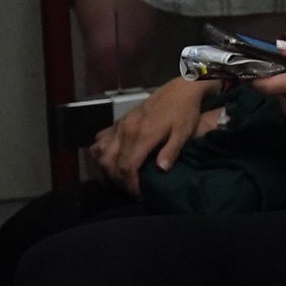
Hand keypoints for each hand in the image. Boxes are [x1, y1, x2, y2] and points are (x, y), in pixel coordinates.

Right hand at [93, 77, 212, 188]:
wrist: (179, 90)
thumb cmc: (185, 113)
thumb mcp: (184, 132)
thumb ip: (171, 151)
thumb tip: (161, 169)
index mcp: (141, 135)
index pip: (127, 167)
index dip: (130, 185)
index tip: (139, 195)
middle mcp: (125, 130)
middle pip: (110, 163)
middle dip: (118, 181)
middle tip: (131, 189)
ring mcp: (120, 125)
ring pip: (101, 152)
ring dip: (107, 168)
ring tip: (121, 178)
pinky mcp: (119, 121)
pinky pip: (100, 139)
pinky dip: (101, 152)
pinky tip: (111, 160)